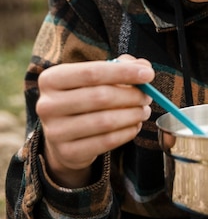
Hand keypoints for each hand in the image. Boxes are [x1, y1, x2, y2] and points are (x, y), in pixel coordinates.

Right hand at [36, 56, 153, 187]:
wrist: (64, 135)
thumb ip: (120, 66)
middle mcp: (47, 105)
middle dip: (132, 96)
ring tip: (144, 111)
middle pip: (101, 97)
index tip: (149, 74)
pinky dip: (127, 132)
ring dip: (133, 115)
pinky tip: (135, 125)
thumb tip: (144, 67)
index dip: (124, 72)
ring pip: (106, 121)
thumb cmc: (84, 97)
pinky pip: (107, 141)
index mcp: (51, 79)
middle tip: (147, 96)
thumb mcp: (96, 77)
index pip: (92, 72)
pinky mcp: (68, 152)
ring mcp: (55, 131)